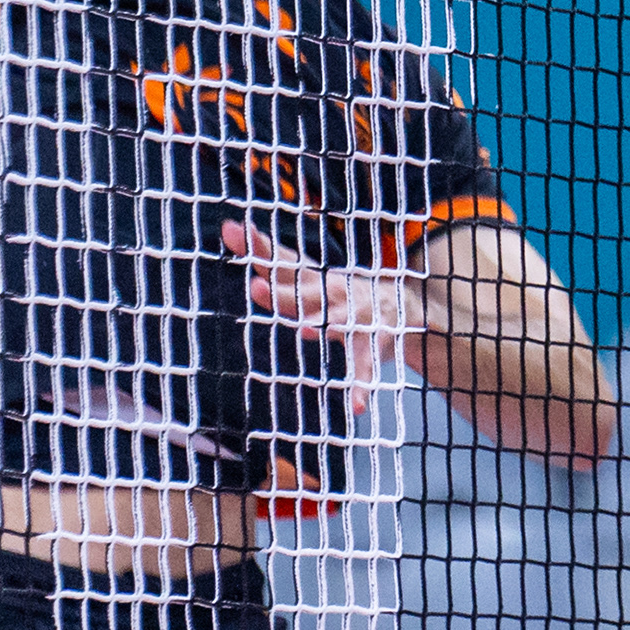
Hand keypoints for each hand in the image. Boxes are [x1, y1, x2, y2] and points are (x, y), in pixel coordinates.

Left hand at [222, 220, 418, 414]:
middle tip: (254, 287)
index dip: (255, 249)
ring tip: (305, 331)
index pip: (279, 262)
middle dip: (280, 292)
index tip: (230, 232)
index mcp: (312, 279)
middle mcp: (332, 293)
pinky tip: (356, 404)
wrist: (402, 304)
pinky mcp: (373, 342)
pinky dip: (361, 384)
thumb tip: (226, 226)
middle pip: (302, 291)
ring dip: (321, 324)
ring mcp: (355, 316)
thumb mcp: (304, 276)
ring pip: (335, 321)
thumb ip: (269, 257)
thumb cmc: (336, 292)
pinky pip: (364, 365)